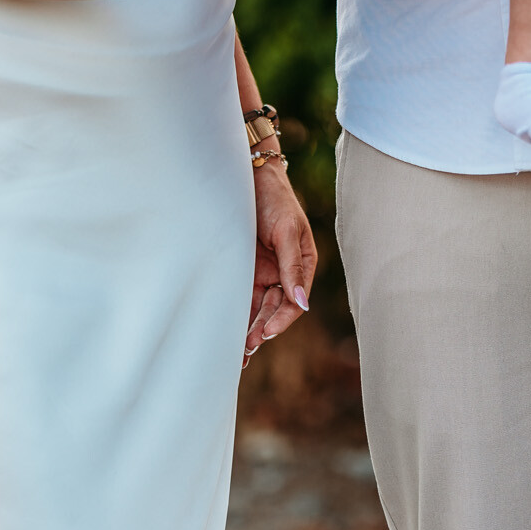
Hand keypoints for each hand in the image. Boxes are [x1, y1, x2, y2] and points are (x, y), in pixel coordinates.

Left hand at [243, 162, 316, 367]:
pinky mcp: (243, 269)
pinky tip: (228, 334)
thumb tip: (302, 303)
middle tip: (247, 349)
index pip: (294, 301)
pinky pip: (241, 297)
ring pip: (257, 308)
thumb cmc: (274, 198)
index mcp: (302, 263)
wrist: (248, 175)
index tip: (266, 332)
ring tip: (238, 354)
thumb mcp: (288, 230)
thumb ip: (293, 267)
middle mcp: (283, 272)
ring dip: (250, 329)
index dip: (282, 320)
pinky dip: (237, 315)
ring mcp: (263, 271)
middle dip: (262, 330)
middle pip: (274, 309)